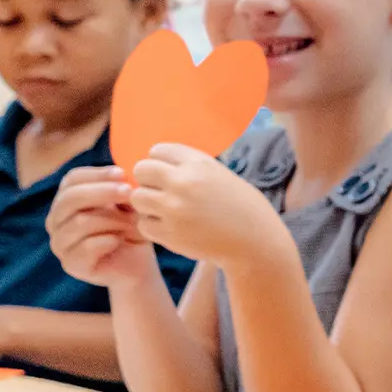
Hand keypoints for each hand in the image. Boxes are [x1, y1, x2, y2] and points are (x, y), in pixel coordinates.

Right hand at [47, 166, 160, 288]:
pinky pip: (87, 247)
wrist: (137, 264)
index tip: (122, 174)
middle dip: (102, 192)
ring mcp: (60, 244)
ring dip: (112, 220)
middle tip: (128, 191)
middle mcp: (56, 221)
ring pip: (80, 222)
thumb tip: (119, 176)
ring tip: (132, 223)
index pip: (72, 180)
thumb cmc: (130, 230)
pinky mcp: (71, 265)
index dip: (97, 174)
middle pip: (70, 198)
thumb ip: (118, 189)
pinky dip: (109, 240)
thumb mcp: (126, 204)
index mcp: (65, 200)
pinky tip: (119, 240)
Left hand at [128, 144, 285, 270]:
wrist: (254, 241)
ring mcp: (174, 209)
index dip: (159, 162)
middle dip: (148, 180)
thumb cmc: (240, 207)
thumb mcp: (219, 174)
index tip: (167, 173)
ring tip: (163, 210)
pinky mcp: (170, 234)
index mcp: (198, 163)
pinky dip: (152, 225)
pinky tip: (169, 227)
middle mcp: (183, 182)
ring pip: (137, 197)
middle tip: (160, 192)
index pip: (157, 150)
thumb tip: (159, 161)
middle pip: (141, 170)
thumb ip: (190, 166)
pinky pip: (143, 223)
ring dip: (147, 203)